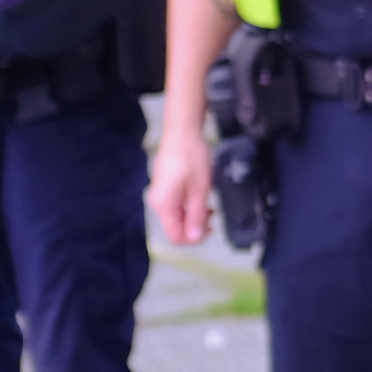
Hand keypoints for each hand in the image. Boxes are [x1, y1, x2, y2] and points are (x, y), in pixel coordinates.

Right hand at [149, 123, 214, 245]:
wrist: (182, 132)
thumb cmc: (192, 157)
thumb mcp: (200, 189)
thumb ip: (196, 215)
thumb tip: (194, 238)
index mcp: (163, 206)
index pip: (176, 237)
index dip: (195, 238)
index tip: (212, 227)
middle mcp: (158, 204)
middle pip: (176, 229)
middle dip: (197, 226)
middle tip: (214, 213)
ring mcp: (160, 196)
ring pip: (178, 218)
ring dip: (195, 216)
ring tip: (210, 204)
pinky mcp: (165, 189)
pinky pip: (177, 207)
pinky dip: (191, 207)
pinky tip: (202, 197)